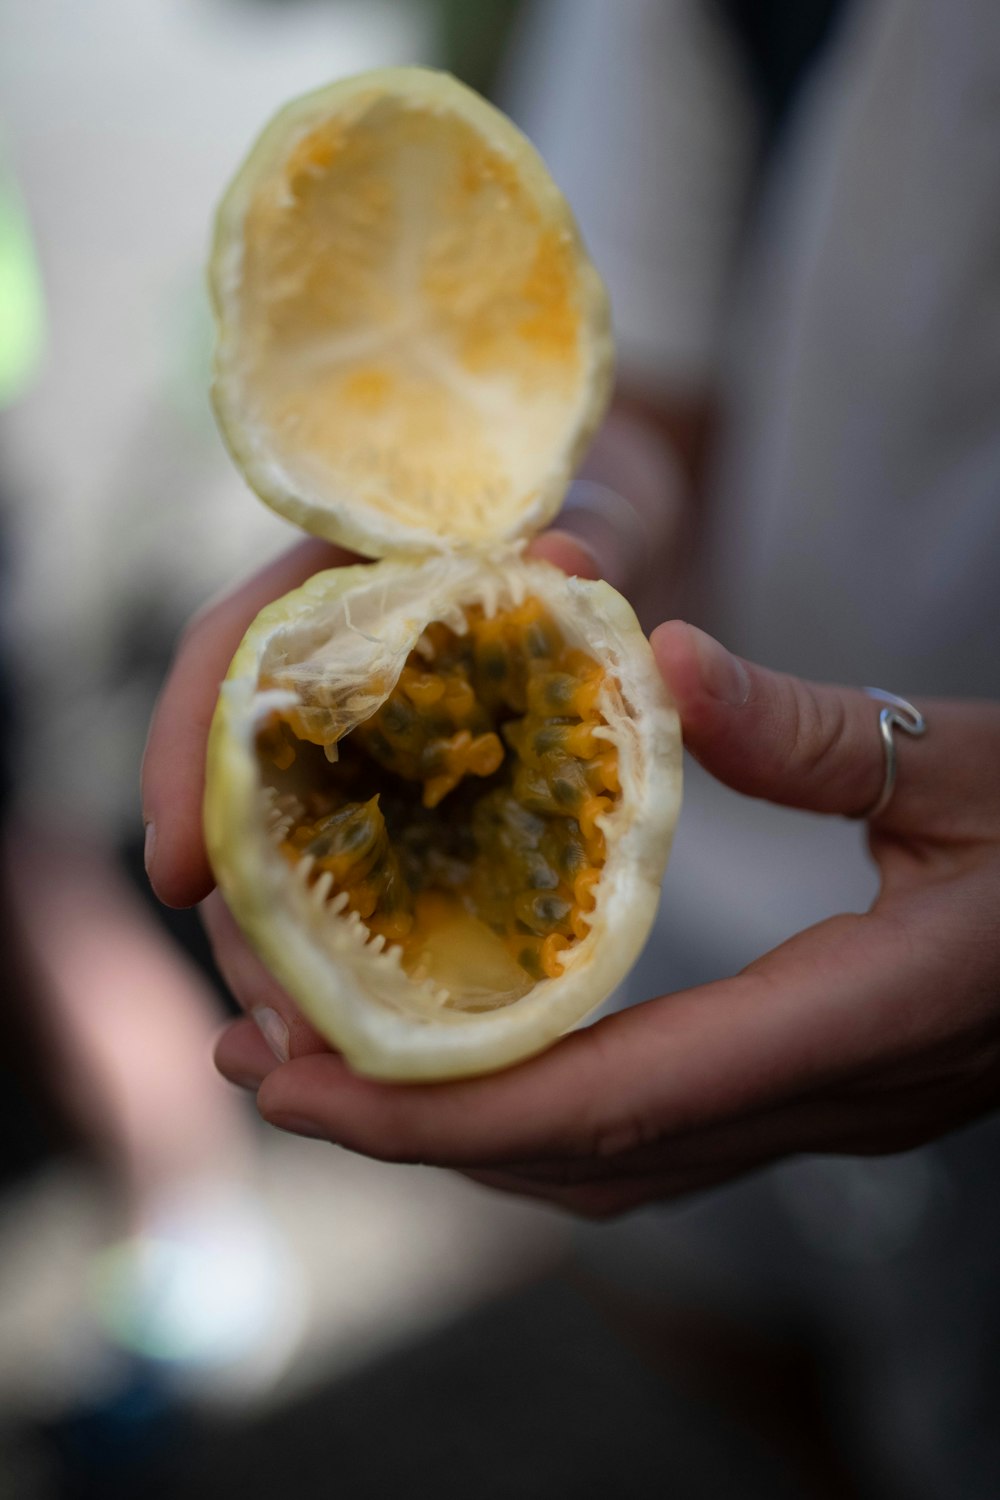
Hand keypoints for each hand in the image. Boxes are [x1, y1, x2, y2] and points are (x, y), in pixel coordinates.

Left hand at [144, 558, 999, 1217]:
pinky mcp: (815, 1091)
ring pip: (601, 1164)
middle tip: (252, 1058)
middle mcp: (821, 1101)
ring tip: (326, 1060)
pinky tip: (471, 1056)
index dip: (438, 1110)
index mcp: (854, 1027)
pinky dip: (531, 1112)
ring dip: (454, 1128)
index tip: (292, 1078)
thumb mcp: (979, 770)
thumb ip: (826, 736)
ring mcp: (820, 1111)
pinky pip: (645, 1134)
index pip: (611, 1105)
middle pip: (574, 1156)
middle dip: (401, 1128)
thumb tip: (670, 661)